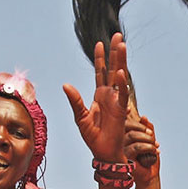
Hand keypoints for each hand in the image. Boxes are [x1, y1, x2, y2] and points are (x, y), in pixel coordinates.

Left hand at [63, 33, 129, 162]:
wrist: (103, 152)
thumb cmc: (93, 137)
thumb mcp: (80, 117)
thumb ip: (75, 100)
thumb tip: (66, 85)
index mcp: (99, 96)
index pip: (100, 72)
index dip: (99, 58)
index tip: (99, 43)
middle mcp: (109, 95)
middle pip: (112, 69)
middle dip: (115, 53)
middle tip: (118, 36)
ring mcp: (116, 101)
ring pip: (119, 77)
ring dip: (120, 61)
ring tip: (122, 45)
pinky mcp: (121, 110)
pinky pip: (122, 94)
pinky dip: (122, 84)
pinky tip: (121, 72)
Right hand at [125, 113, 160, 183]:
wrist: (149, 176)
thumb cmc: (148, 158)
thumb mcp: (149, 140)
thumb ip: (147, 128)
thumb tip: (144, 117)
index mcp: (122, 136)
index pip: (125, 122)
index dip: (131, 117)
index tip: (142, 119)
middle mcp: (118, 141)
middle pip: (128, 126)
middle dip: (143, 129)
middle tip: (152, 135)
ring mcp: (120, 149)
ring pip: (133, 135)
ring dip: (148, 138)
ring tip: (155, 146)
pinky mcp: (124, 158)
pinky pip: (136, 147)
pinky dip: (148, 147)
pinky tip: (155, 151)